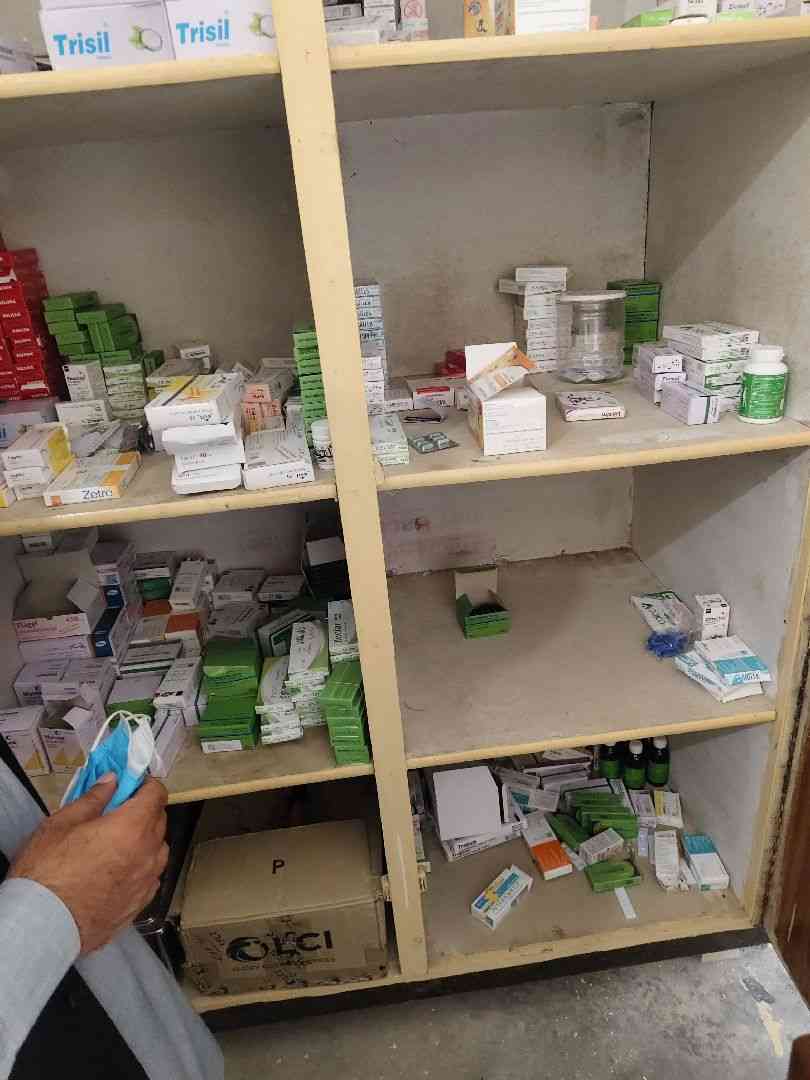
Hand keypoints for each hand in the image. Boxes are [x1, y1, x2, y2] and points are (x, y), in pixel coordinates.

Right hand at [9, 775, 168, 955]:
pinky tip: (119, 870)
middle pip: (159, 820)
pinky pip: (150, 876)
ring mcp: (147, 881)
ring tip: (118, 844)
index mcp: (133, 827)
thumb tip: (112, 781)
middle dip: (144, 811)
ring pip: (158, 849)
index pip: (157, 793)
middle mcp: (149, 853)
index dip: (146, 785)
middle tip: (118, 813)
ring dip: (146, 839)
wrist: (44, 925)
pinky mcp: (141, 905)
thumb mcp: (62, 823)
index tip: (132, 785)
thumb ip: (94, 798)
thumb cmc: (48, 870)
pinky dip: (141, 867)